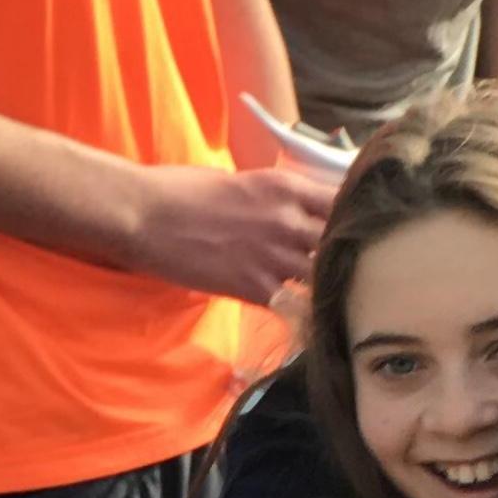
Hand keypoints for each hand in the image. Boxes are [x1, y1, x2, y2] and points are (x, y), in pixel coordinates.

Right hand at [122, 157, 336, 306]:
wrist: (141, 215)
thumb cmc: (181, 189)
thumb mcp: (239, 181)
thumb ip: (274, 197)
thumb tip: (294, 210)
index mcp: (286, 187)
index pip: (344, 201)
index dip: (354, 215)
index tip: (356, 226)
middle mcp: (288, 220)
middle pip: (342, 241)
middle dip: (348, 252)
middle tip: (352, 264)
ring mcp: (273, 257)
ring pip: (324, 276)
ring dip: (328, 284)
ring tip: (335, 294)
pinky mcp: (253, 288)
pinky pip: (293, 305)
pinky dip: (302, 311)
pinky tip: (306, 316)